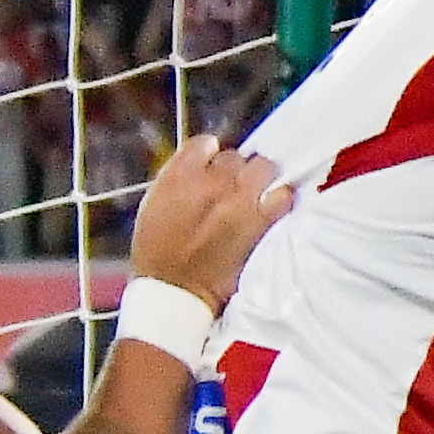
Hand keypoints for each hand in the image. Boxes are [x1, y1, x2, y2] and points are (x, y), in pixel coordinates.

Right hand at [127, 136, 291, 300]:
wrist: (175, 290)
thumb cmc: (158, 252)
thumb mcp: (151, 205)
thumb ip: (176, 176)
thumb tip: (203, 154)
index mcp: (178, 177)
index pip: (204, 144)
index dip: (209, 156)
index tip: (211, 168)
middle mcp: (210, 182)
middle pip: (235, 156)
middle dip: (234, 170)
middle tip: (231, 187)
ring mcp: (238, 200)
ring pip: (263, 167)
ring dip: (260, 178)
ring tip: (254, 195)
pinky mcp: (259, 221)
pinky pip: (282, 195)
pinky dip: (280, 198)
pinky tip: (271, 208)